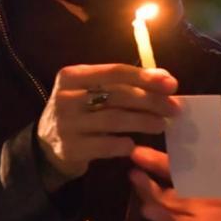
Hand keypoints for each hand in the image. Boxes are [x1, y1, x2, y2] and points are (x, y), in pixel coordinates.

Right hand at [38, 64, 180, 181]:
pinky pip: (106, 145)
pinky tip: (134, 144)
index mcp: (72, 75)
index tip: (172, 84)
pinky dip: (125, 144)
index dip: (146, 77)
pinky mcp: (70, 148)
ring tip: (161, 125)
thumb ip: (123, 83)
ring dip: (143, 122)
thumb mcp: (92, 91)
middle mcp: (66, 96)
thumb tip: (164, 78)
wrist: (46, 146)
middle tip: (174, 108)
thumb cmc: (79, 113)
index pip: (116, 71)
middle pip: (118, 95)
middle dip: (150, 101)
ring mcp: (66, 123)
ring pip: (114, 120)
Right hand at [129, 129, 220, 220]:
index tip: (136, 150)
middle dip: (148, 189)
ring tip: (148, 208)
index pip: (175, 171)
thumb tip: (211, 124)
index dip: (156, 162)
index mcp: (207, 180)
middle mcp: (202, 203)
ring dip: (163, 218)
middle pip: (167, 198)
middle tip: (133, 175)